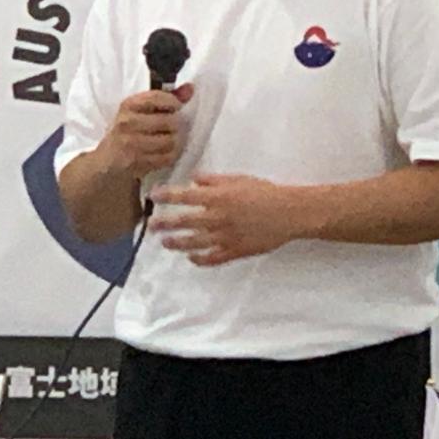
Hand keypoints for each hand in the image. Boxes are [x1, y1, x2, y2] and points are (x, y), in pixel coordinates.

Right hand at [100, 85, 191, 179]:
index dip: (173, 101)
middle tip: (173, 128)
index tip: (176, 106)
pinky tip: (166, 153)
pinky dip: (171, 156)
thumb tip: (190, 88)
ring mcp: (131, 144)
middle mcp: (128, 123)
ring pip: (170, 141)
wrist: (106, 162)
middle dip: (176, 125)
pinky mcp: (137, 163)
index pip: (157, 97)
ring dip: (175, 142)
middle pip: (169, 121)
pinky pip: (167, 158)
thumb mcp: (139, 112)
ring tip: (171, 141)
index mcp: (128, 105)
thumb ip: (165, 98)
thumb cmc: (127, 132)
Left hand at [152, 174, 306, 266]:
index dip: (166, 196)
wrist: (288, 213)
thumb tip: (194, 180)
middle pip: (183, 222)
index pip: (183, 197)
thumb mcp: (239, 179)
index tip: (153, 196)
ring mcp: (224, 237)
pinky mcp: (234, 251)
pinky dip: (199, 259)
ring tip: (165, 243)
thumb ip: (214, 181)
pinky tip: (191, 258)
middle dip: (164, 223)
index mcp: (217, 198)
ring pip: (193, 242)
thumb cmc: (265, 192)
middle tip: (150, 225)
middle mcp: (216, 218)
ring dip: (176, 243)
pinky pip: (212, 259)